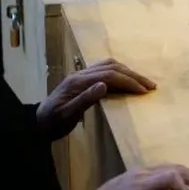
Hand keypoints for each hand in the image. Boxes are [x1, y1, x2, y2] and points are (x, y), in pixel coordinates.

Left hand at [37, 58, 155, 140]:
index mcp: (78, 81)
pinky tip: (127, 80)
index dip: (129, 82)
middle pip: (112, 67)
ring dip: (128, 72)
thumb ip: (85, 99)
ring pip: (109, 65)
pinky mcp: (83, 79)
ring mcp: (81, 75)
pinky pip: (104, 70)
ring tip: (142, 82)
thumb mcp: (67, 115)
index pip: (109, 75)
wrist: (37, 124)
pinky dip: (120, 73)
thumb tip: (104, 85)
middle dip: (133, 75)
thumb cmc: (53, 123)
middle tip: (151, 86)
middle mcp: (80, 74)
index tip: (144, 91)